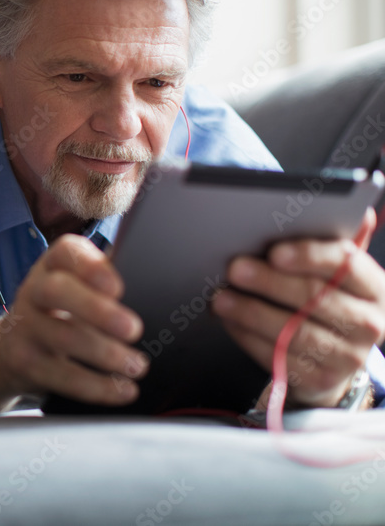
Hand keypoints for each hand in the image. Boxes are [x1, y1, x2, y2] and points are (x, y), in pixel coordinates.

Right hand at [0, 234, 147, 404]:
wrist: (9, 349)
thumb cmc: (58, 313)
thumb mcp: (73, 288)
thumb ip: (102, 284)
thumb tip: (154, 291)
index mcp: (52, 266)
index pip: (65, 252)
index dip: (91, 266)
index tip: (118, 287)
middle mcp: (34, 291)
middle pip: (57, 291)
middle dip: (97, 310)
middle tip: (133, 329)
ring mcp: (26, 327)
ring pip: (63, 337)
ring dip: (106, 353)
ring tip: (137, 365)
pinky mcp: (25, 362)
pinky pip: (63, 376)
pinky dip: (98, 386)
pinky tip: (123, 389)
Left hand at [214, 208, 384, 407]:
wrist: (332, 361)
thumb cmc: (327, 302)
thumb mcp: (336, 275)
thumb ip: (337, 246)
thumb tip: (364, 211)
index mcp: (374, 287)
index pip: (347, 264)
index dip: (309, 256)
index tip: (275, 252)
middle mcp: (369, 323)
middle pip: (314, 298)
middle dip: (269, 282)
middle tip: (234, 268)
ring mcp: (347, 356)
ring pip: (293, 331)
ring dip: (251, 312)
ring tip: (221, 298)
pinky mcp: (320, 379)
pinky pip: (278, 356)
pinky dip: (247, 336)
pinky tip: (229, 321)